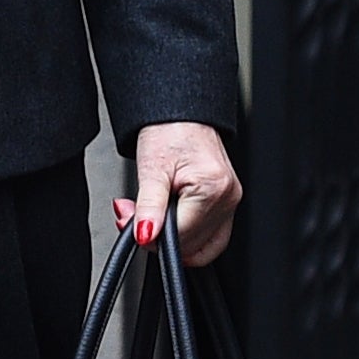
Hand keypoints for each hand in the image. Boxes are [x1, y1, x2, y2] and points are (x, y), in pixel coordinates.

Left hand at [113, 121, 240, 267]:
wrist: (182, 113)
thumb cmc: (169, 130)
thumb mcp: (151, 169)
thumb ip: (148, 206)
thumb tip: (145, 235)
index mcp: (212, 188)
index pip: (179, 236)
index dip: (148, 235)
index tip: (128, 221)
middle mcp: (227, 197)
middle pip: (189, 243)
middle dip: (156, 234)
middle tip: (133, 212)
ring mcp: (230, 201)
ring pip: (200, 245)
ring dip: (170, 237)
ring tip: (151, 214)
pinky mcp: (226, 203)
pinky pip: (210, 237)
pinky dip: (188, 237)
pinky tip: (169, 224)